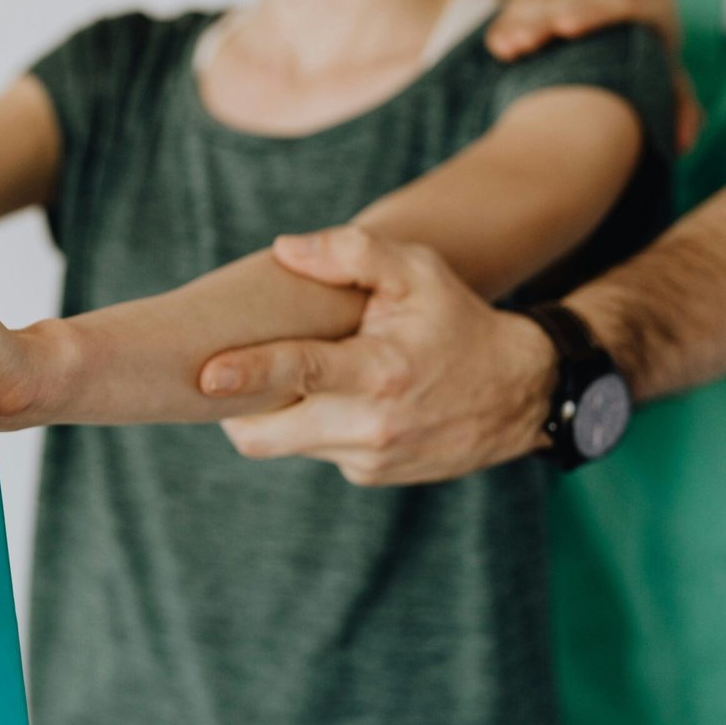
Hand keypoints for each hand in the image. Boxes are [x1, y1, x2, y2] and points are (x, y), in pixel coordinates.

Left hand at [202, 226, 554, 485]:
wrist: (519, 393)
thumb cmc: (456, 320)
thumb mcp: (417, 271)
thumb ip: (352, 253)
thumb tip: (284, 249)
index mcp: (381, 371)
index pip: (301, 373)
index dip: (250, 373)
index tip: (206, 375)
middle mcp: (372, 425)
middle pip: (268, 433)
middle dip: (233, 409)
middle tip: (215, 374)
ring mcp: (369, 458)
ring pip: (284, 442)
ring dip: (273, 412)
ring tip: (277, 375)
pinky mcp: (368, 475)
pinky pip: (313, 449)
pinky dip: (305, 424)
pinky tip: (324, 396)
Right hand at [485, 0, 702, 151]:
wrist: (611, 23)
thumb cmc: (637, 62)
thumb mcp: (660, 81)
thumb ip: (677, 108)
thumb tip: (684, 141)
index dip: (592, 10)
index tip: (564, 28)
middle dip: (545, 18)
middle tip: (522, 44)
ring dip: (521, 18)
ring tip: (506, 49)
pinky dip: (510, 13)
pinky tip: (500, 42)